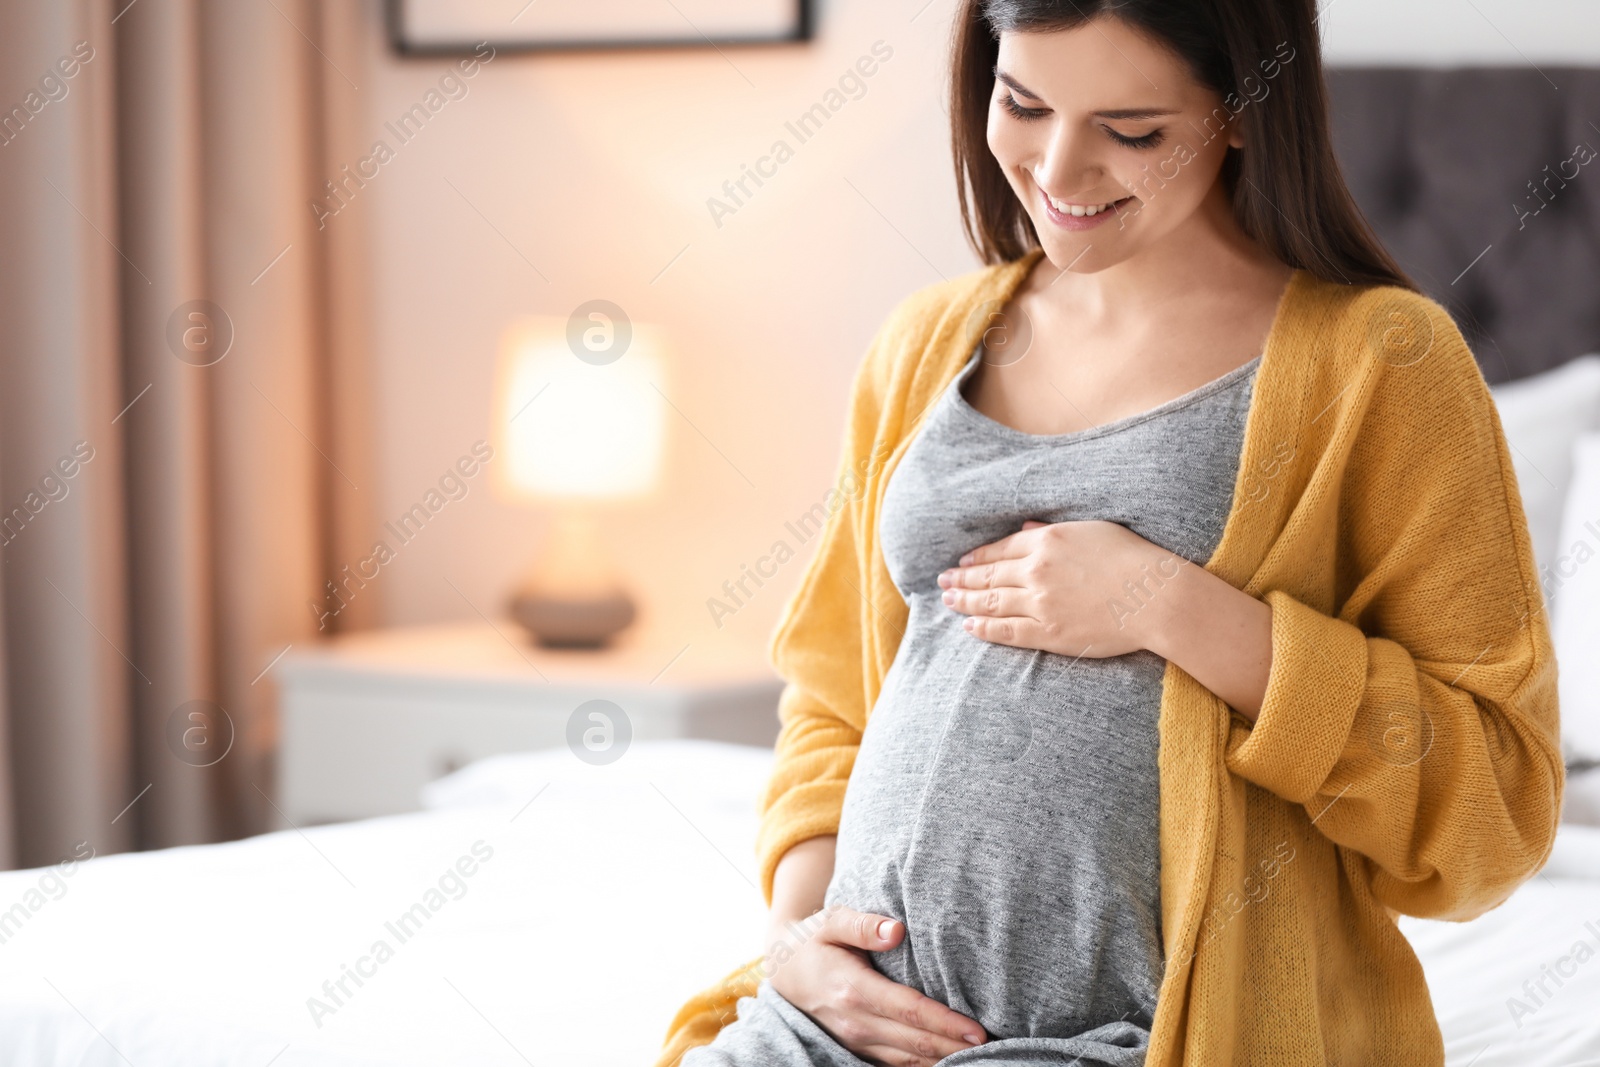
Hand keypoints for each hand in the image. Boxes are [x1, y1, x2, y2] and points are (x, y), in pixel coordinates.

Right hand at [765, 905, 986, 1065]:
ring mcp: (856, 1042)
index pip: (910, 1012)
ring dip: (945, 1059)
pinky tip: (950, 1060)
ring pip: (909, 1061)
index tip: (979, 1029)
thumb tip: (896, 930)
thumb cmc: (815, 941)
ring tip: (983, 1057)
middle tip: (996, 1045)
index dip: (946, 1023)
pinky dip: (925, 1066)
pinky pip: (897, 1066)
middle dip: (956, 1046)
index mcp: (853, 990)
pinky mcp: (858, 1051)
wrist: (784, 973)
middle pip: (916, 1043)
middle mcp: (855, 1023)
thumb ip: (863, 924)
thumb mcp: (831, 921)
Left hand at [938, 519, 1186, 658]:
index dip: (977, 558)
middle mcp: (1037, 571)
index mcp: (1047, 541)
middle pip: (989, 575)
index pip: (1000, 549)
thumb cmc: (1132, 559)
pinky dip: (985, 629)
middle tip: (942, 582)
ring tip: (949, 602)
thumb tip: (1024, 531)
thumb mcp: (1091, 530)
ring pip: (992, 603)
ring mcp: (1041, 604)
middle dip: (962, 579)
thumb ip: (1053, 532)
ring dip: (966, 602)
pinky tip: (970, 628)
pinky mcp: (1050, 633)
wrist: (1155, 597)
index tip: (962, 563)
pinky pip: (1008, 632)